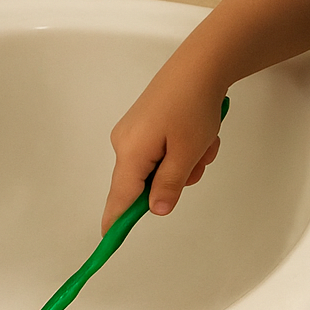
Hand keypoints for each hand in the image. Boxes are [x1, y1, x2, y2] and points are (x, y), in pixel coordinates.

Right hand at [101, 60, 227, 233]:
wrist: (200, 64)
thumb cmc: (192, 106)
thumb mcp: (186, 152)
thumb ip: (169, 185)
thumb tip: (155, 210)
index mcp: (130, 153)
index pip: (119, 199)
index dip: (115, 223)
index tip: (106, 245)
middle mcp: (125, 143)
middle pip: (145, 183)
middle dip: (176, 177)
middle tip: (198, 158)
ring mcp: (135, 132)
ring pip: (161, 166)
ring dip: (186, 161)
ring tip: (203, 140)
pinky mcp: (146, 123)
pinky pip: (164, 149)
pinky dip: (184, 147)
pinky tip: (199, 130)